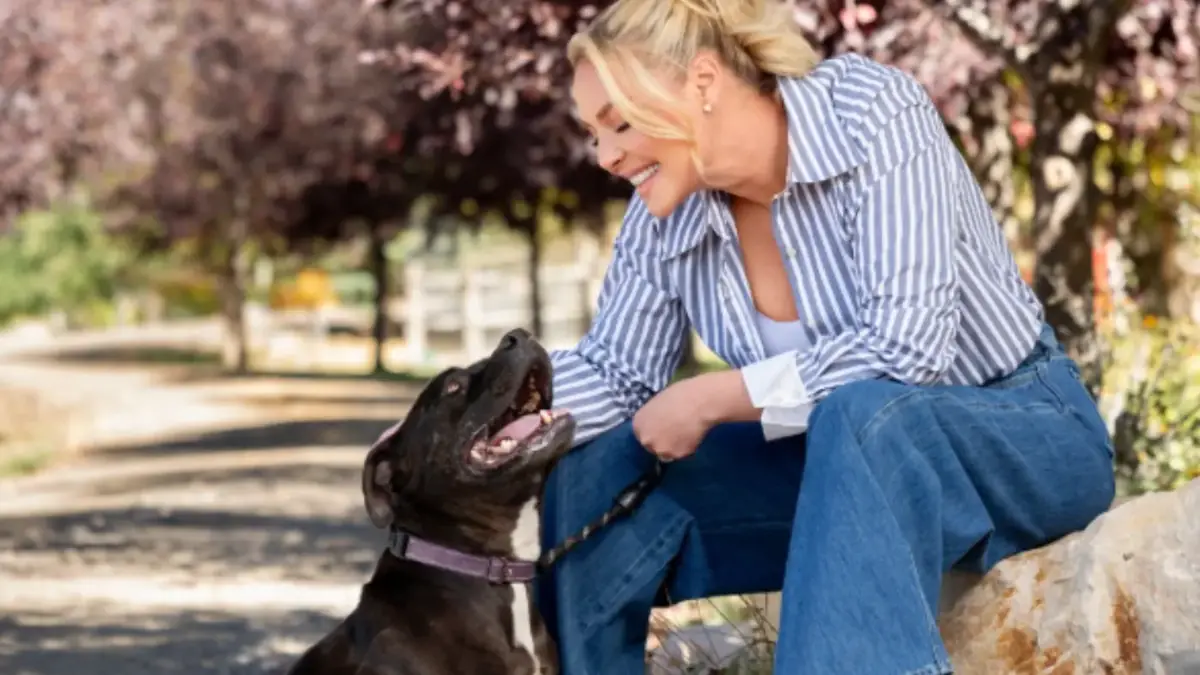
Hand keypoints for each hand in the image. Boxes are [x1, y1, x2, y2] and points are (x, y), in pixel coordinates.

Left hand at [633, 370, 752, 461]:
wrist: (698, 402)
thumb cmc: (679, 395)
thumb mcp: (657, 403)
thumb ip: (653, 418)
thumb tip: (658, 423)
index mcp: (638, 424)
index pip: (642, 434)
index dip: (654, 431)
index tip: (664, 428)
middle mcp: (645, 439)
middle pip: (652, 446)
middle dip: (662, 441)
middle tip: (676, 432)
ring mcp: (660, 449)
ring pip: (667, 453)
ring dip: (674, 447)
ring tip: (686, 433)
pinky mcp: (676, 455)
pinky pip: (681, 454)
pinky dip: (687, 448)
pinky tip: (693, 435)